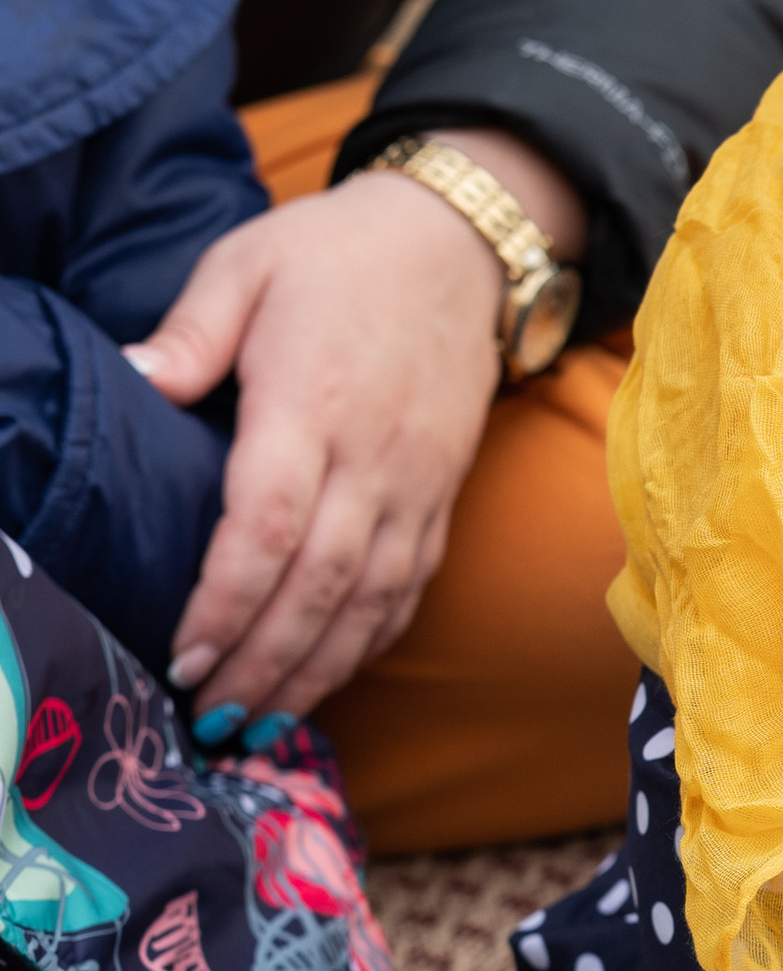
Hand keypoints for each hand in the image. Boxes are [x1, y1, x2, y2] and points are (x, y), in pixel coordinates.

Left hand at [131, 129, 584, 729]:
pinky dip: (368, 644)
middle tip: (209, 720)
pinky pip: (409, 589)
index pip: (269, 526)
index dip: (226, 602)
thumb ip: (188, 332)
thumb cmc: (334, 255)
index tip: (185, 657)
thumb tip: (136, 382)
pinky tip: (326, 680)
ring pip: (370, 603)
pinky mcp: (442, 498)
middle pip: (319, 586)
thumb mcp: (244, 263)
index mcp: (311, 403)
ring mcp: (416, 485)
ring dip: (314, 673)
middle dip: (263, 664)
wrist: (458, 244)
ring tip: (259, 726)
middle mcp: (372, 458)